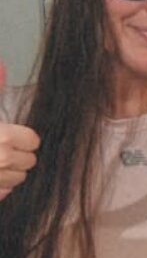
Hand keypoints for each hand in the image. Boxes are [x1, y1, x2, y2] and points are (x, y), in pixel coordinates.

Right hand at [0, 61, 39, 200]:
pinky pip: (4, 193)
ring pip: (19, 179)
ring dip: (10, 172)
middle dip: (20, 156)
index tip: (14, 136)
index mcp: (2, 136)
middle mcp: (1, 159)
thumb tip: (1, 65)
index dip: (25, 138)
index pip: (33, 141)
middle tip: (2, 150)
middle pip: (30, 161)